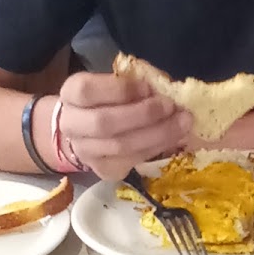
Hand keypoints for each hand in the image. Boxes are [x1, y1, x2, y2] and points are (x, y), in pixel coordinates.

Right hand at [58, 71, 192, 179]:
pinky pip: (133, 161)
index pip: (88, 91)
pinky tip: (174, 138)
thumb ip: (131, 84)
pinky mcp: (103, 170)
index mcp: (71, 94)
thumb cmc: (105, 100)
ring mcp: (86, 152)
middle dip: (143, 115)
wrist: (86, 132)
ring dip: (158, 134)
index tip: (148, 87)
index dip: (120, 90)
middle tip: (171, 106)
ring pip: (121, 146)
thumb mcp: (110, 83)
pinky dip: (157, 148)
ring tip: (182, 122)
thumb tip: (164, 89)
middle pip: (105, 123)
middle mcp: (72, 125)